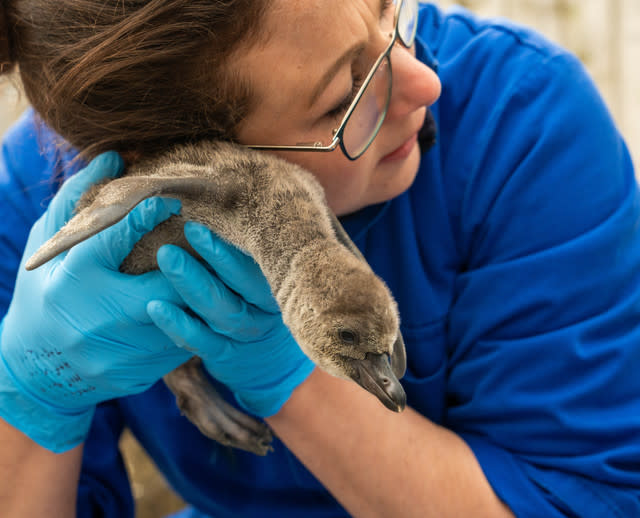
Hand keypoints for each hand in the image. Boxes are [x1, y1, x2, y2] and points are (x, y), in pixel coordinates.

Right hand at [0, 152, 191, 451]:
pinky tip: (208, 304)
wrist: (38, 371)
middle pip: (165, 286)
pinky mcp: (142, 372)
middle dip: (193, 264)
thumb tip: (113, 156)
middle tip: (211, 240)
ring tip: (221, 270)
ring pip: (184, 317)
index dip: (146, 215)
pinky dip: (197, 321)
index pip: (113, 240)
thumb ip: (77, 200)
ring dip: (204, 293)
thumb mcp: (48, 247)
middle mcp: (99, 318)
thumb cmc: (43, 297)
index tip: (171, 200)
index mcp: (73, 281)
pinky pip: (184, 343)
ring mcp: (123, 351)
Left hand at [147, 222, 314, 417]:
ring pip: (221, 312)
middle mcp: (266, 310)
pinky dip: (179, 325)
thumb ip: (249, 245)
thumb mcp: (263, 269)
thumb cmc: (255, 293)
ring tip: (165, 258)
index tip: (198, 226)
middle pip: (242, 286)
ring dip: (192, 286)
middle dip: (212, 259)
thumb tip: (227, 195)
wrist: (267, 355)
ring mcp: (246, 334)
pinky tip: (155, 307)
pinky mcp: (225, 353)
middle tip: (183, 232)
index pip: (258, 266)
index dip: (230, 248)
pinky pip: (202, 342)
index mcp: (277, 285)